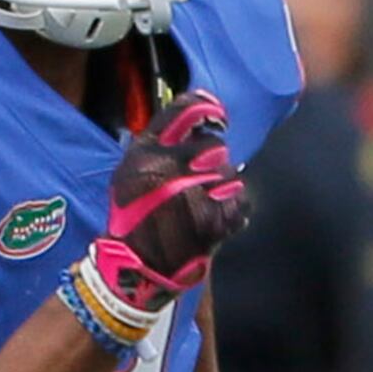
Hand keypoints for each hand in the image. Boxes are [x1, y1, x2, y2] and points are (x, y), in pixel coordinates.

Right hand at [87, 93, 243, 311]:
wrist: (139, 264)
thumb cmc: (135, 216)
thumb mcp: (131, 170)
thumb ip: (159, 143)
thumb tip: (197, 117)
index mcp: (146, 151)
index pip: (184, 109)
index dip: (207, 107)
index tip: (217, 113)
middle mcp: (169, 167)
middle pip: (213, 143)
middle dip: (213, 159)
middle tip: (203, 176)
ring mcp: (195, 193)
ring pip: (229, 172)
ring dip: (222, 184)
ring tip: (203, 203)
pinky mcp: (216, 219)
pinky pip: (241, 199)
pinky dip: (233, 207)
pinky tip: (215, 217)